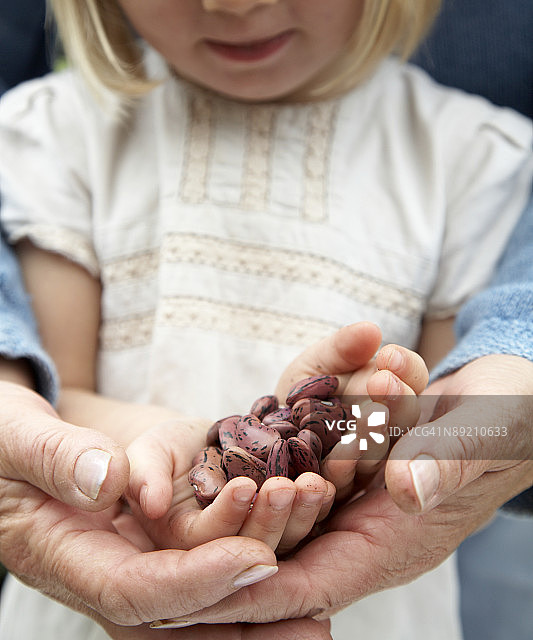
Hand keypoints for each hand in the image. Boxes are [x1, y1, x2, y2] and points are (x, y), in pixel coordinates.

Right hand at [0, 379, 286, 630]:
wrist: (5, 447)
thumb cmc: (5, 437)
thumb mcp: (17, 434)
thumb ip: (55, 455)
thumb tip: (109, 482)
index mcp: (66, 556)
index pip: (136, 588)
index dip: (197, 580)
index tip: (255, 558)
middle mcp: (104, 574)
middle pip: (177, 617)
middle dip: (243, 619)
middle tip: (314, 623)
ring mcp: (128, 566)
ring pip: (193, 612)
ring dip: (253, 613)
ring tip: (320, 616)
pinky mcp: (147, 551)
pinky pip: (196, 579)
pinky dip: (242, 586)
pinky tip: (292, 580)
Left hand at [157, 354, 532, 627]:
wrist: (511, 397)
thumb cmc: (507, 424)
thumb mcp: (479, 439)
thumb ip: (443, 465)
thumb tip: (406, 491)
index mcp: (394, 541)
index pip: (311, 585)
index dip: (253, 593)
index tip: (193, 598)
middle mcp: (365, 525)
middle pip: (282, 552)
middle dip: (224, 554)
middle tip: (157, 562)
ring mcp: (354, 492)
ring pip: (282, 508)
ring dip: (236, 504)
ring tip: (171, 508)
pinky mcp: (347, 458)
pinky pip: (296, 467)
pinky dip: (262, 462)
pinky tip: (215, 455)